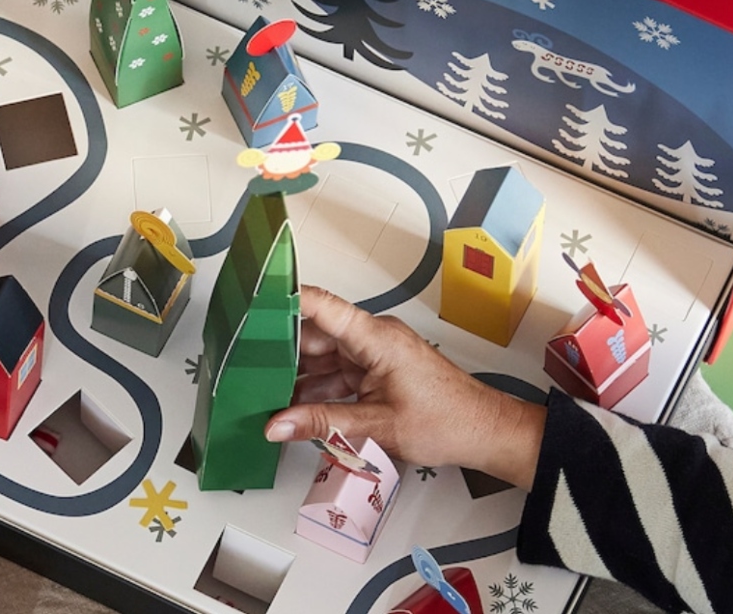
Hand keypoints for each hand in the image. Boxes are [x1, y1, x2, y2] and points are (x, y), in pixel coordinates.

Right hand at [264, 285, 545, 489]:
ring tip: (263, 395)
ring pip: (322, 359)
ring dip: (296, 379)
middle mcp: (372, 339)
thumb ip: (321, 424)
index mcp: (376, 338)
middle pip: (314, 336)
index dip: (286, 299)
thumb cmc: (449, 421)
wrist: (486, 433)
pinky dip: (315, 392)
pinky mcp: (375, 373)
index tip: (254, 299)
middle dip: (280, 352)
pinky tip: (294, 410)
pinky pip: (335, 376)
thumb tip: (277, 425)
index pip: (322, 307)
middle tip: (245, 366)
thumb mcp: (377, 426)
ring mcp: (373, 356)